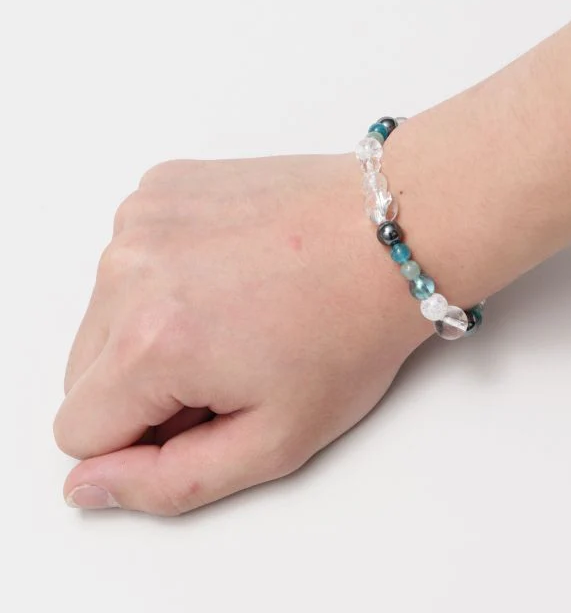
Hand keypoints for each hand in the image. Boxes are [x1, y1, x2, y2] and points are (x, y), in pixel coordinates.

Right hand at [54, 153, 426, 514]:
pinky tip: (228, 268)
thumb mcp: (274, 440)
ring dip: (152, 327)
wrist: (390, 235)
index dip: (142, 439)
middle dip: (143, 384)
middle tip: (227, 361)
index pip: (79, 431)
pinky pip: (129, 260)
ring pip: (104, 314)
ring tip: (234, 311)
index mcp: (151, 343)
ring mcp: (139, 218)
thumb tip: (88, 485)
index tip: (206, 410)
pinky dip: (164, 275)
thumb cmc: (349, 331)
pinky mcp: (158, 188)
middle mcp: (128, 270)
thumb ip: (168, 482)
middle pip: (84, 372)